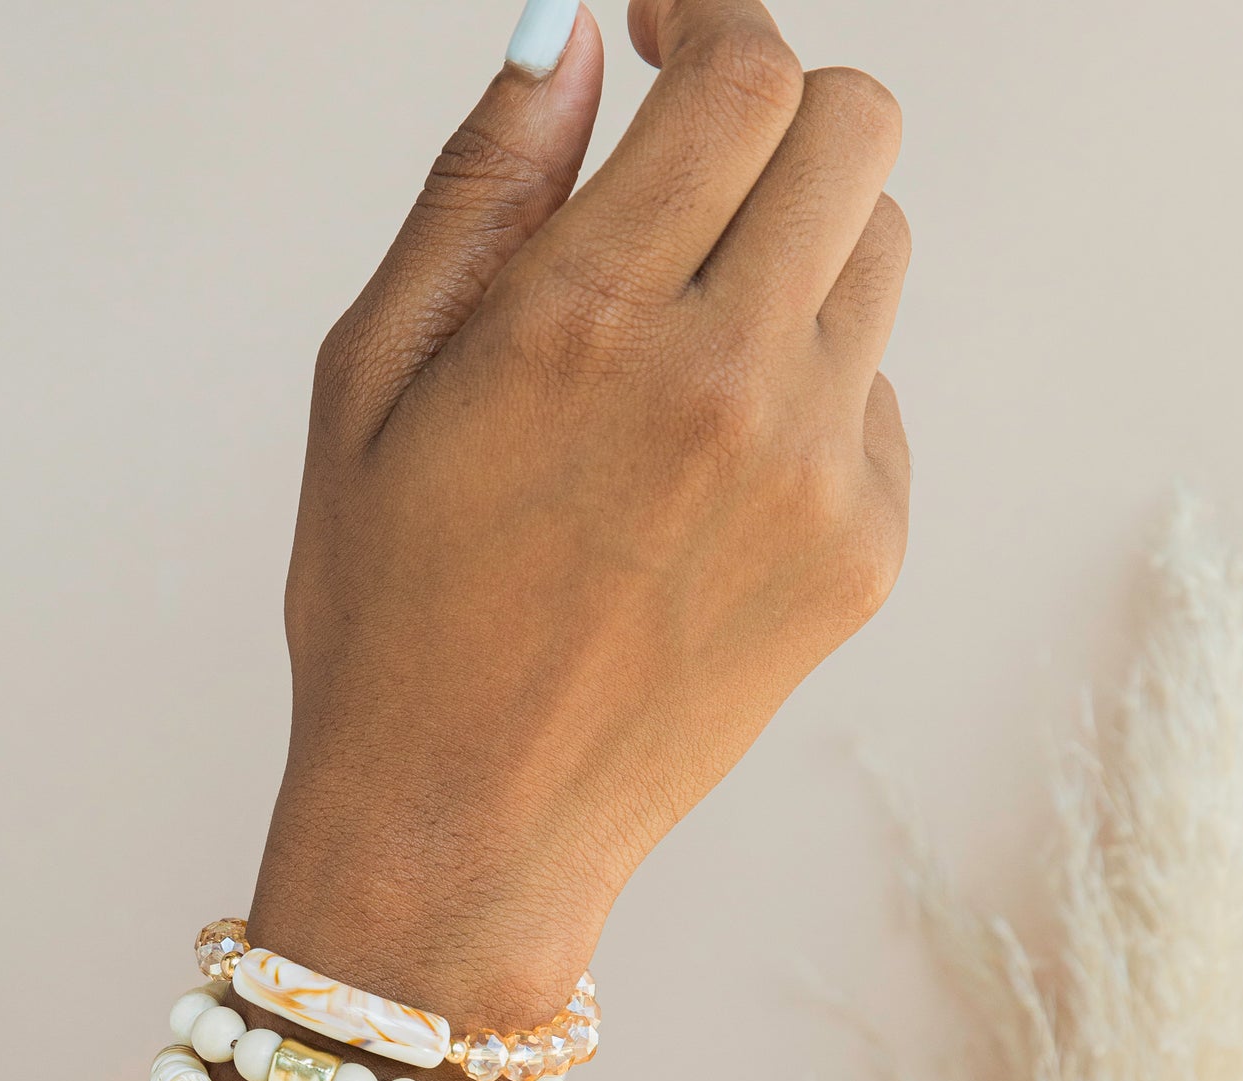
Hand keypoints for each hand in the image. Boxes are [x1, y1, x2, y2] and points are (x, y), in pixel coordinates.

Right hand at [253, 0, 908, 1023]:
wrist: (462, 836)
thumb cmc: (386, 621)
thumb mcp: (366, 390)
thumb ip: (474, 193)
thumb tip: (569, 42)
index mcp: (582, 323)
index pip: (740, 76)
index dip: (710, 17)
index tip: (666, 30)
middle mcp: (725, 384)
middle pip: (854, 130)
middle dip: (776, 114)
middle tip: (693, 168)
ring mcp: (815, 476)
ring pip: (876, 257)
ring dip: (794, 253)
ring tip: (681, 352)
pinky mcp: (863, 556)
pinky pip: (876, 395)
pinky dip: (809, 393)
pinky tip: (702, 481)